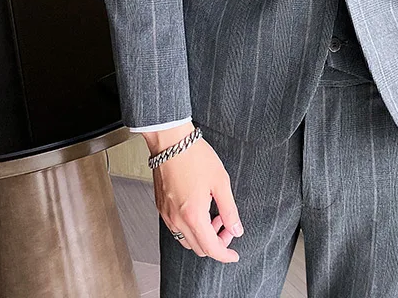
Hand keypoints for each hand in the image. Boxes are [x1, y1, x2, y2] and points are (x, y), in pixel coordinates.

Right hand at [141, 122, 243, 262]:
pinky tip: (199, 209)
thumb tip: (236, 230)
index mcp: (193, 216)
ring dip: (202, 235)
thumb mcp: (221, 182)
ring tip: (213, 214)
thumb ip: (229, 210)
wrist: (171, 142)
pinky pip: (176, 228)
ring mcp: (166, 215)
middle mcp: (176, 220)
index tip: (234, 255)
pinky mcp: (161, 207)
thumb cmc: (195, 157)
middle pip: (198, 248)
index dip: (225, 255)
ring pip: (186, 240)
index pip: (211, 249)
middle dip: (216, 243)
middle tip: (227, 226)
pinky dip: (190, 227)